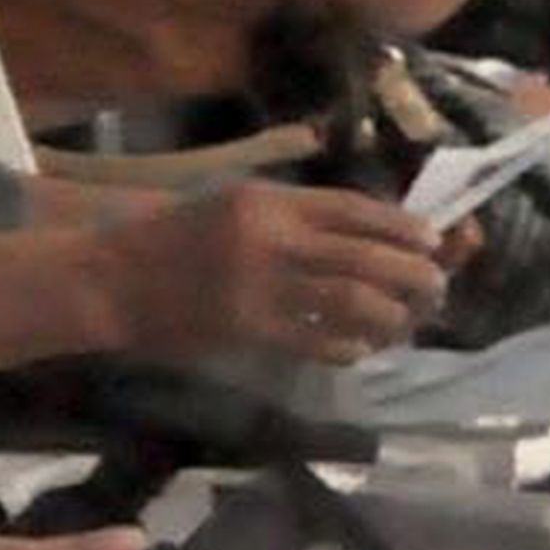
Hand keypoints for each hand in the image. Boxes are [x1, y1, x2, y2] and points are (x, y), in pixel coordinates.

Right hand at [95, 176, 457, 366]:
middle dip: (413, 273)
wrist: (113, 278)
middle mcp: (271, 237)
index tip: (434, 240)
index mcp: (270, 200)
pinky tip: (361, 348)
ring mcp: (260, 286)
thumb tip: (367, 236)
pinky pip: (316, 340)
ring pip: (350, 300)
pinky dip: (349, 345)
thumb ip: (294, 217)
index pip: (354, 210)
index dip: (401, 227)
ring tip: (408, 321)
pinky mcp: (247, 330)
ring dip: (390, 313)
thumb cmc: (175, 238)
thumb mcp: (235, 203)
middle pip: (364, 255)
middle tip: (436, 287)